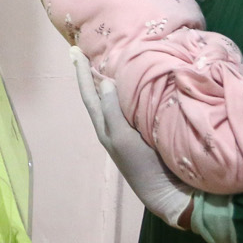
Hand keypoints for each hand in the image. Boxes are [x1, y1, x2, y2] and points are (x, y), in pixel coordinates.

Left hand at [72, 47, 195, 227]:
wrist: (168, 191)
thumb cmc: (140, 164)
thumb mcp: (122, 137)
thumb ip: (111, 111)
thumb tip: (102, 82)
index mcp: (105, 127)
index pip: (89, 95)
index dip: (82, 74)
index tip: (74, 52)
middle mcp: (114, 125)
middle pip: (99, 94)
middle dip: (93, 73)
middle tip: (87, 51)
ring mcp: (130, 128)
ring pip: (116, 98)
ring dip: (111, 78)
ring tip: (109, 59)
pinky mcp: (146, 129)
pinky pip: (133, 103)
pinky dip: (130, 89)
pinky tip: (136, 80)